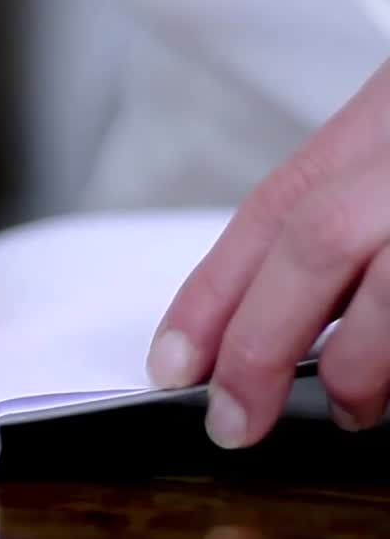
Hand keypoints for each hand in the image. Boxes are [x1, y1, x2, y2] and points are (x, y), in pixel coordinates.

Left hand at [149, 58, 389, 446]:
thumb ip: (340, 210)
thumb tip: (261, 316)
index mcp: (384, 119)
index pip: (274, 209)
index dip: (211, 293)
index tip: (171, 364)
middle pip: (318, 240)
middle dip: (261, 343)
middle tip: (232, 419)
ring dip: (361, 363)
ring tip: (350, 408)